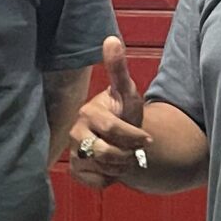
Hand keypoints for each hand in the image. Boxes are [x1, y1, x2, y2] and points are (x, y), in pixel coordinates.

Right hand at [67, 37, 151, 190]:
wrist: (119, 139)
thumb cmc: (123, 113)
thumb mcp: (126, 92)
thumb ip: (118, 68)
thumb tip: (111, 38)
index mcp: (87, 113)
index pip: (113, 130)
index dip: (134, 137)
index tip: (147, 139)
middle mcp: (75, 133)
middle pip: (107, 153)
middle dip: (128, 154)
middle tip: (134, 149)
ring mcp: (73, 153)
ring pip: (104, 169)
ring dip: (122, 167)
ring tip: (124, 157)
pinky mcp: (75, 172)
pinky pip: (98, 182)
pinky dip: (111, 178)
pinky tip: (112, 167)